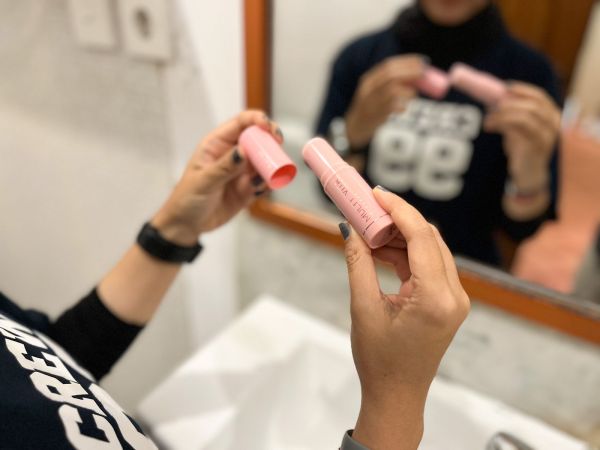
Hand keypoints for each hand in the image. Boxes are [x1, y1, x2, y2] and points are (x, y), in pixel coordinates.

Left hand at [151, 110, 282, 244]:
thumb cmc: (187, 198)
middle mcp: (232, 154)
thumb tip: (244, 151)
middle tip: (278, 152)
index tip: (269, 128)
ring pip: (265, 161)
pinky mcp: (248, 188)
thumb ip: (224, 167)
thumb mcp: (204, 182)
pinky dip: (266, 185)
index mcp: (217, 144)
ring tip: (259, 182)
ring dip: (269, 168)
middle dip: (271, 143)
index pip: (240, 123)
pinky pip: (264, 182)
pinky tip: (257, 192)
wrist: (187, 225)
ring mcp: (242, 171)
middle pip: (258, 139)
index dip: (257, 120)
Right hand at [341, 187, 469, 449]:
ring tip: (367, 231)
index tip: (375, 194)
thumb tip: (349, 228)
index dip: (398, 210)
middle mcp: (454, 295)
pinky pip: (428, 266)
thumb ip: (358, 263)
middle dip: (398, 220)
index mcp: (437, 298)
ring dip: (399, 237)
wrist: (397, 395)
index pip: (422, 237)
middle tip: (367, 209)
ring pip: (429, 250)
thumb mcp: (363, 308)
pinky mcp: (447, 302)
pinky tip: (379, 249)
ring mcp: (454, 299)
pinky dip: (404, 254)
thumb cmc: (379, 360)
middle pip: (429, 239)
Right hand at [345, 55, 424, 148]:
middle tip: (424, 74)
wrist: (355, 128)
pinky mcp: (374, 116)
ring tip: (412, 95)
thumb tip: (420, 76)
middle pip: (390, 75)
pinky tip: (403, 109)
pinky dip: (402, 105)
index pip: (388, 65)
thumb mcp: (378, 90)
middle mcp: (368, 89)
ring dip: (408, 90)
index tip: (422, 61)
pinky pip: (392, 107)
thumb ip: (394, 82)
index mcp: (369, 79)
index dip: (407, 61)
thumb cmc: (373, 108)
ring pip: (392, 90)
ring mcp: (370, 102)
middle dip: (410, 72)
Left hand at [484, 82, 560, 190]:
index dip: (523, 90)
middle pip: (534, 104)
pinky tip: (489, 126)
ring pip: (526, 115)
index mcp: (551, 115)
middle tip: (492, 104)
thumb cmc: (522, 148)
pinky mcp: (537, 146)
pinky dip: (501, 124)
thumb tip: (492, 97)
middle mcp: (553, 123)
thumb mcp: (517, 127)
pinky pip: (519, 129)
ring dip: (503, 114)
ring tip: (487, 119)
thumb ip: (511, 113)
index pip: (540, 96)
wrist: (527, 173)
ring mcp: (547, 135)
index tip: (505, 87)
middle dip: (511, 102)